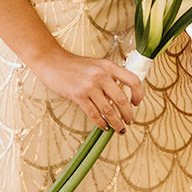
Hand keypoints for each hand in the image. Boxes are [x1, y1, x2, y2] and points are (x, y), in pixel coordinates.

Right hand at [29, 50, 143, 131]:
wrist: (52, 62)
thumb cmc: (76, 66)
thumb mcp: (97, 65)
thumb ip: (110, 77)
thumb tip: (123, 97)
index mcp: (109, 66)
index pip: (133, 80)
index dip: (139, 94)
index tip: (136, 103)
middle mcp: (101, 75)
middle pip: (122, 100)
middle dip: (128, 114)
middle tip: (129, 121)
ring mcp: (89, 86)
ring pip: (109, 110)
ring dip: (116, 122)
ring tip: (120, 129)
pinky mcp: (78, 95)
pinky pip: (94, 114)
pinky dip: (101, 123)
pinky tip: (104, 126)